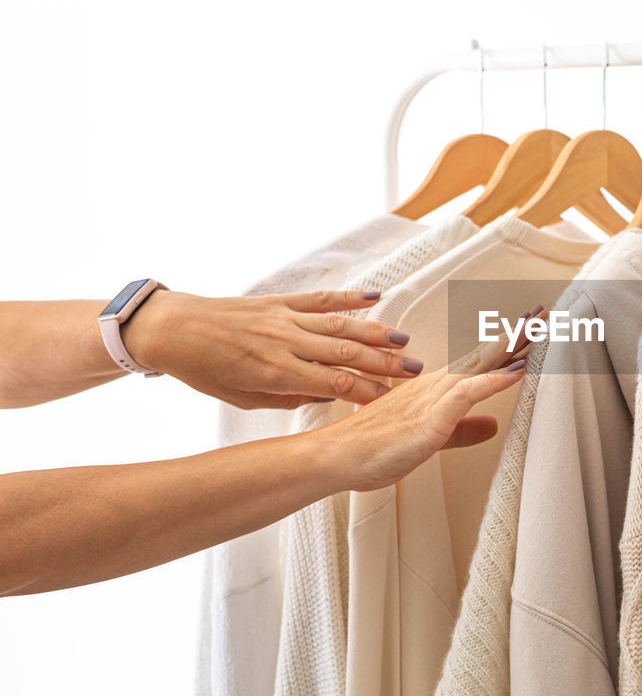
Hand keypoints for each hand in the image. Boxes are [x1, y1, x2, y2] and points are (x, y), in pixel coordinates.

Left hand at [121, 289, 423, 408]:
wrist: (172, 329)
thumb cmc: (203, 369)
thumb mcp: (243, 399)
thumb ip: (287, 398)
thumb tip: (324, 396)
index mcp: (276, 372)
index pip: (336, 384)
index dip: (369, 392)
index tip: (394, 399)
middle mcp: (286, 343)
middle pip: (347, 354)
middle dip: (385, 364)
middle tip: (416, 371)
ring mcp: (285, 318)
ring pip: (341, 325)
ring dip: (377, 333)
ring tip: (405, 341)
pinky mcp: (280, 301)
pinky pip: (320, 299)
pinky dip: (350, 297)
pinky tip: (375, 297)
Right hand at [319, 306, 543, 491]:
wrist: (337, 457)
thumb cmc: (376, 448)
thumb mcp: (434, 439)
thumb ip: (462, 431)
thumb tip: (491, 425)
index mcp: (437, 390)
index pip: (479, 362)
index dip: (508, 345)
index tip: (533, 328)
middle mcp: (436, 386)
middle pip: (483, 355)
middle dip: (516, 334)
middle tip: (544, 313)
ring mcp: (432, 399)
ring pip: (478, 366)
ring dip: (509, 347)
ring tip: (537, 329)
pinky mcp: (429, 420)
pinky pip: (465, 396)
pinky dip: (491, 382)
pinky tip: (514, 373)